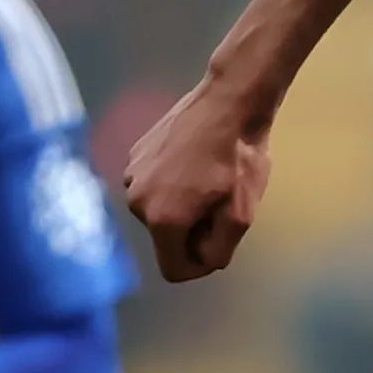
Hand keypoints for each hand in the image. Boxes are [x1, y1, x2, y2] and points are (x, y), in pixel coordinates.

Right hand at [119, 73, 275, 280]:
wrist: (228, 102)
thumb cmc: (239, 159)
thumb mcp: (241, 215)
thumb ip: (218, 251)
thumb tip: (202, 261)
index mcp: (161, 220)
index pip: (173, 270)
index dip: (199, 265)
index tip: (218, 241)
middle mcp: (136, 201)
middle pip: (165, 238)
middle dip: (191, 231)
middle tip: (218, 204)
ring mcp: (131, 174)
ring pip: (158, 210)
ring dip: (180, 205)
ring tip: (207, 180)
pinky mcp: (135, 153)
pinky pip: (153, 184)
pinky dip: (171, 183)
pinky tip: (194, 161)